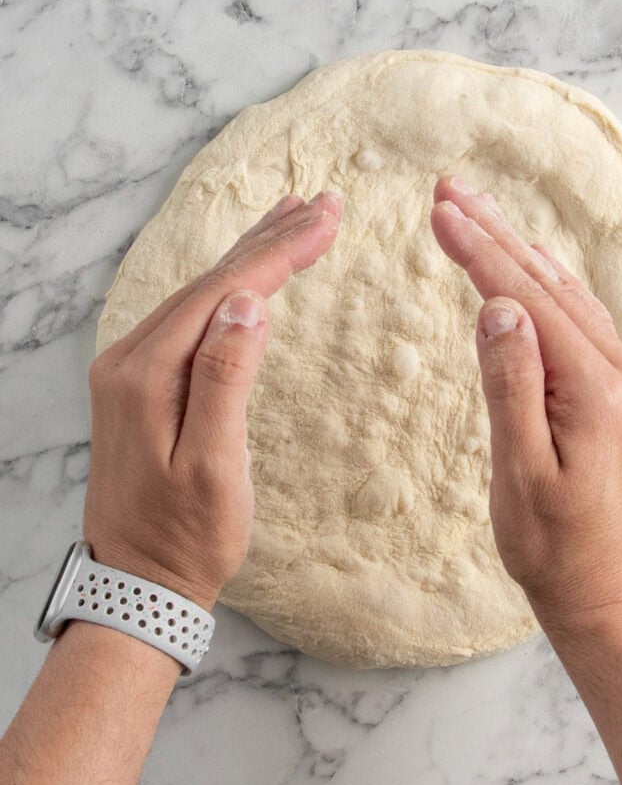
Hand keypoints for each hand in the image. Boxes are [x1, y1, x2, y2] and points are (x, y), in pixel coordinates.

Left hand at [84, 191, 342, 608]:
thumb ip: (224, 379)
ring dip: (249, 254)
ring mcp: (130, 368)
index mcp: (147, 374)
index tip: (328, 217)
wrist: (137, 582)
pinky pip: (189, 316)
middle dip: (270, 238)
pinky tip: (247, 275)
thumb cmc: (184, 537)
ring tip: (291, 216)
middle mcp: (130, 358)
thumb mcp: (214, 466)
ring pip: (199, 294)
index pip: (225, 291)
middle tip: (323, 202)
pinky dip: (227, 286)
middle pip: (210, 280)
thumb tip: (250, 304)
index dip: (280, 252)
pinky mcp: (141, 382)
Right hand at [430, 176, 621, 631]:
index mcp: (596, 389)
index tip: (437, 211)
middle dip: (496, 233)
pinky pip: (580, 322)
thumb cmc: (556, 549)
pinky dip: (546, 285)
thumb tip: (497, 306)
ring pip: (566, 297)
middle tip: (449, 188)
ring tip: (477, 212)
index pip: (527, 300)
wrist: (610, 596)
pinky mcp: (620, 394)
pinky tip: (530, 267)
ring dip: (519, 252)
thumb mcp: (521, 474)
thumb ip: (512, 386)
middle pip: (549, 285)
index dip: (479, 252)